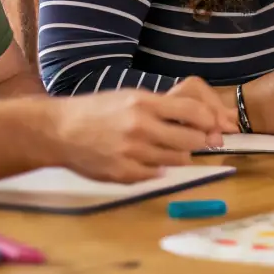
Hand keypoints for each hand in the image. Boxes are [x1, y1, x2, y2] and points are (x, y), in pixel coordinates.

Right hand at [48, 82, 235, 182]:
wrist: (60, 130)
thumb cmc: (98, 110)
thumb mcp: (131, 98)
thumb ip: (162, 108)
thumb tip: (199, 123)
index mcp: (144, 104)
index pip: (193, 112)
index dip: (210, 121)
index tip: (213, 125)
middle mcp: (141, 127)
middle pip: (191, 140)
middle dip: (198, 141)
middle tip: (195, 140)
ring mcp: (132, 153)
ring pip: (177, 160)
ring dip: (179, 156)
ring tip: (166, 149)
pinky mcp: (123, 174)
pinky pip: (156, 175)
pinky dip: (157, 170)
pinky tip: (146, 161)